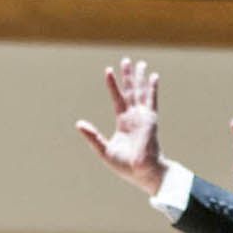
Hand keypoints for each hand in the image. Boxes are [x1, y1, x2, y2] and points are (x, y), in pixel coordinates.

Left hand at [74, 58, 168, 194]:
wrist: (142, 172)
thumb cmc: (126, 166)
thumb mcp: (104, 150)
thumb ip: (93, 136)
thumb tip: (79, 123)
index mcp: (124, 122)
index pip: (117, 98)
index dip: (113, 85)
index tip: (108, 71)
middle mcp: (134, 116)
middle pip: (130, 91)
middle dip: (128, 76)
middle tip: (126, 60)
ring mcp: (143, 117)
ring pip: (140, 92)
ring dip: (139, 77)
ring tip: (140, 62)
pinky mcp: (150, 119)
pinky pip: (151, 100)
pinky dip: (152, 88)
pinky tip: (153, 76)